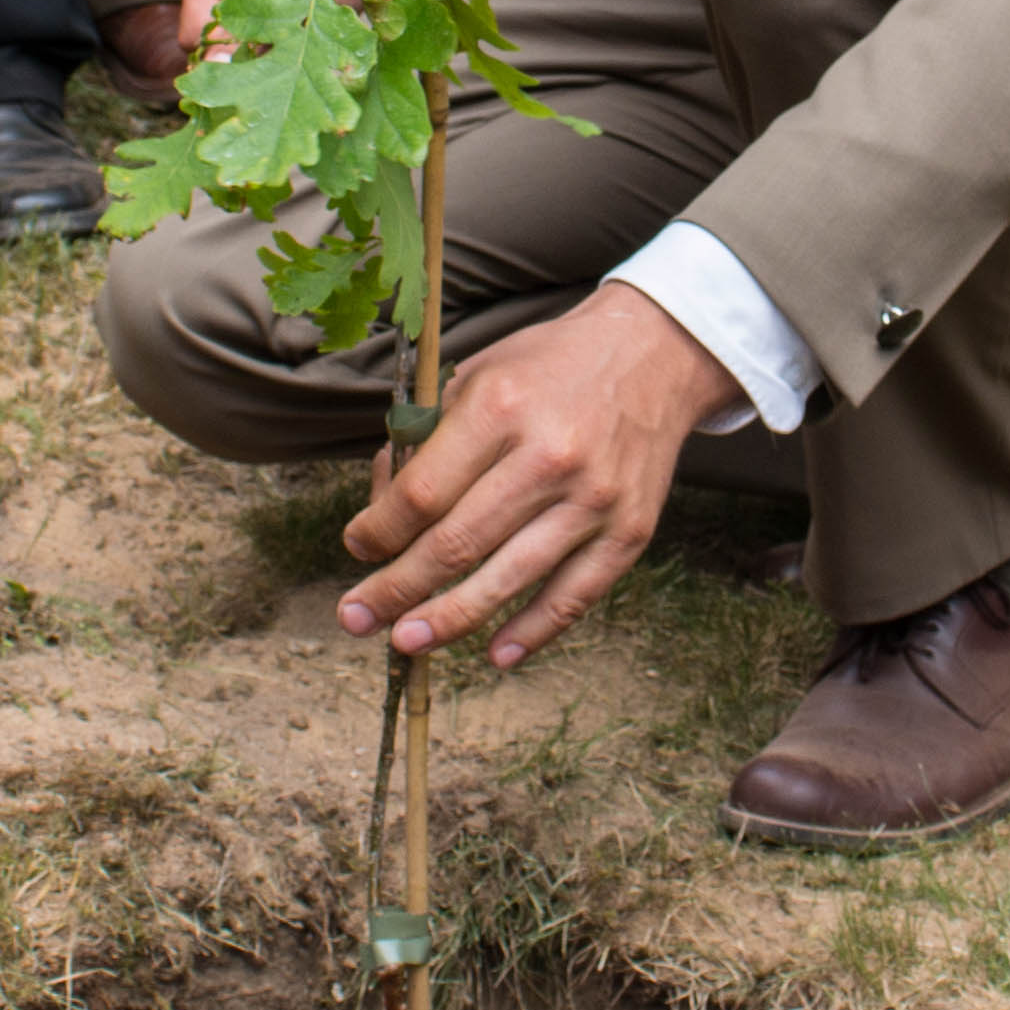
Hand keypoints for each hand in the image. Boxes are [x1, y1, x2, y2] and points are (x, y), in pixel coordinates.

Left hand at [334, 281, 745, 669]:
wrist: (653, 354)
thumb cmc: (551, 367)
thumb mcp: (481, 375)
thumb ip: (430, 439)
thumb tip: (384, 513)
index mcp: (501, 408)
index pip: (422, 493)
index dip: (379, 531)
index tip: (357, 546)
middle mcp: (549, 456)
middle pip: (456, 544)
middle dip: (395, 589)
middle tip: (355, 616)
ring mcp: (593, 499)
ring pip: (508, 580)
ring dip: (450, 620)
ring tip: (407, 643)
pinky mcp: (629, 531)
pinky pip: (574, 597)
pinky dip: (533, 632)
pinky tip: (497, 655)